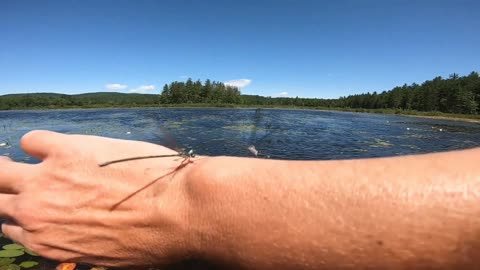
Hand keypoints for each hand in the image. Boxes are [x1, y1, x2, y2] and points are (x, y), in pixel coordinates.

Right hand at [0, 130, 196, 267]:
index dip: (19, 215)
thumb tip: (83, 231)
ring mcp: (46, 179)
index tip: (28, 206)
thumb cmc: (152, 241)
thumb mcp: (107, 256)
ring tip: (28, 162)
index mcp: (46, 243)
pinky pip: (33, 140)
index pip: (10, 227)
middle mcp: (35, 213)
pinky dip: (41, 143)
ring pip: (2, 171)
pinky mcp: (65, 149)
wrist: (176, 211)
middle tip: (16, 181)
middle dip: (6, 192)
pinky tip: (61, 146)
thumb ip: (80, 244)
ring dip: (10, 167)